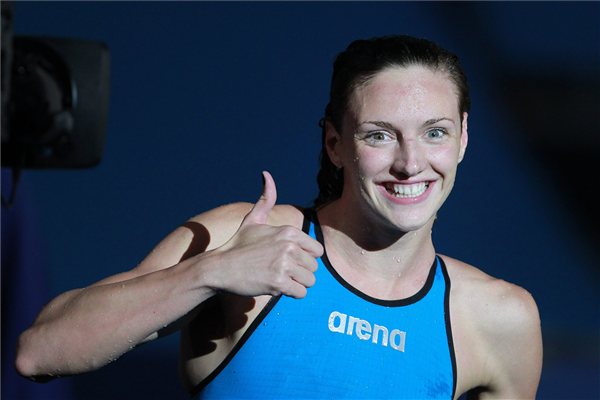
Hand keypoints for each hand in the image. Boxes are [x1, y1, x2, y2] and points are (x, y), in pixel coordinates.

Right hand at [209, 171, 322, 297]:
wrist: (219, 267)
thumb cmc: (238, 245)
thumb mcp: (253, 219)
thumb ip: (265, 199)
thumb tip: (266, 174)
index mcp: (289, 232)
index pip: (317, 251)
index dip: (304, 258)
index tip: (287, 259)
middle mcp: (289, 246)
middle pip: (314, 268)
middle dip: (299, 273)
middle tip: (279, 270)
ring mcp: (284, 264)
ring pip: (310, 281)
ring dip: (296, 284)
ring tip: (278, 278)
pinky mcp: (278, 282)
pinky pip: (301, 293)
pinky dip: (291, 294)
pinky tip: (276, 287)